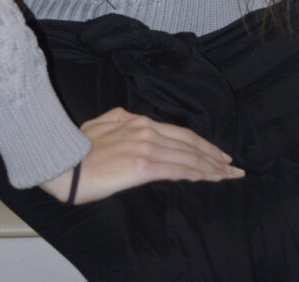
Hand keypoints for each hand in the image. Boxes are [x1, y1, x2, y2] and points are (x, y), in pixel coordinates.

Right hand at [39, 105, 244, 203]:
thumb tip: (130, 117)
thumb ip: (119, 118)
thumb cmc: (79, 147)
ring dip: (211, 167)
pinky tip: (209, 179)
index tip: (219, 154)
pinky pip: (177, 170)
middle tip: (234, 167)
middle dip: (214, 156)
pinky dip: (197, 173)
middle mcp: (147, 131)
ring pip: (188, 157)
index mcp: (139, 121)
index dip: (203, 144)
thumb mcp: (101, 122)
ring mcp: (146, 148)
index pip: (180, 133)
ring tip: (228, 175)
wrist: (64, 163)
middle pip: (190, 144)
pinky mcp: (142, 166)